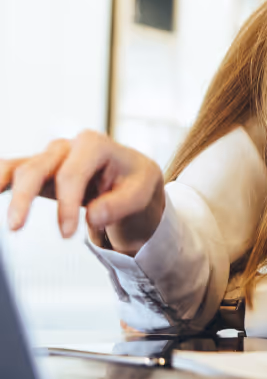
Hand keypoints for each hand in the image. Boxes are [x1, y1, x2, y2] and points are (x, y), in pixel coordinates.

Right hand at [0, 131, 164, 254]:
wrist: (130, 176)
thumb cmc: (134, 181)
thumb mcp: (141, 192)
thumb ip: (120, 204)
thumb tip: (93, 216)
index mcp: (95, 145)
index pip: (72, 175)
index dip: (65, 205)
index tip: (67, 234)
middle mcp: (67, 146)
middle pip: (37, 168)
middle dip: (24, 198)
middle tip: (15, 228)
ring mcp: (49, 156)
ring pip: (18, 169)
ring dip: (0, 186)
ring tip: (3, 215)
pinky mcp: (38, 169)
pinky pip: (10, 170)